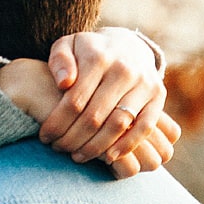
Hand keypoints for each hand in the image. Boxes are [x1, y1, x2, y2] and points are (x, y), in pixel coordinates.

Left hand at [40, 28, 173, 171]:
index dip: (57, 123)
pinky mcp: (158, 96)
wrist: (127, 45)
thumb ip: (59, 60)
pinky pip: (144, 127)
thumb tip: (64, 83)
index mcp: (98, 57)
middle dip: (72, 138)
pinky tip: (109, 158)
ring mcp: (144, 83)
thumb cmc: (89, 52)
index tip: (45, 136)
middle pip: (94, 116)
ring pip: (118, 125)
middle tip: (59, 148)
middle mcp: (124, 69)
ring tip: (78, 156)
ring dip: (96, 147)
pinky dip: (127, 146)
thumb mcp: (68, 46)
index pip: (74, 100)